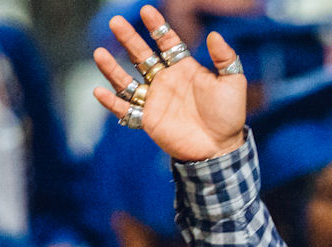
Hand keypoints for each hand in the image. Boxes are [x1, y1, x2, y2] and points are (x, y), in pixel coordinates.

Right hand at [92, 5, 245, 161]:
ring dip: (112, 68)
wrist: (221, 148)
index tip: (147, 11)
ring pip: (127, 80)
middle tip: (115, 21)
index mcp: (184, 69)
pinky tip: (99, 91)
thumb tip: (214, 35)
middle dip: (129, 39)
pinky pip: (124, 110)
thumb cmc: (229, 115)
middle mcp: (165, 81)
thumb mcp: (233, 83)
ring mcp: (154, 99)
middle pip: (141, 55)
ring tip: (98, 53)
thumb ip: (225, 59)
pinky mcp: (147, 119)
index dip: (157, 27)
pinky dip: (111, 102)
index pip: (166, 42)